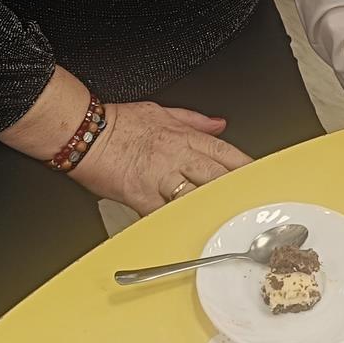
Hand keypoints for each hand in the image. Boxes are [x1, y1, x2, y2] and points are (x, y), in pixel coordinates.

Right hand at [70, 101, 250, 215]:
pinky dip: (178, 222)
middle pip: (217, 175)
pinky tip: (192, 231)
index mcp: (183, 136)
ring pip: (196, 194)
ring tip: (232, 220)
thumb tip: (220, 124)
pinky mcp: (141, 195)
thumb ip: (195, 120)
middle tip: (253, 204)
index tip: (259, 178)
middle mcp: (176, 155)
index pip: (224, 152)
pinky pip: (165, 212)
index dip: (245, 166)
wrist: (84, 133)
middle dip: (236, 190)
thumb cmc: (118, 123)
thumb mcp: (162, 111)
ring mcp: (160, 176)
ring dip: (214, 207)